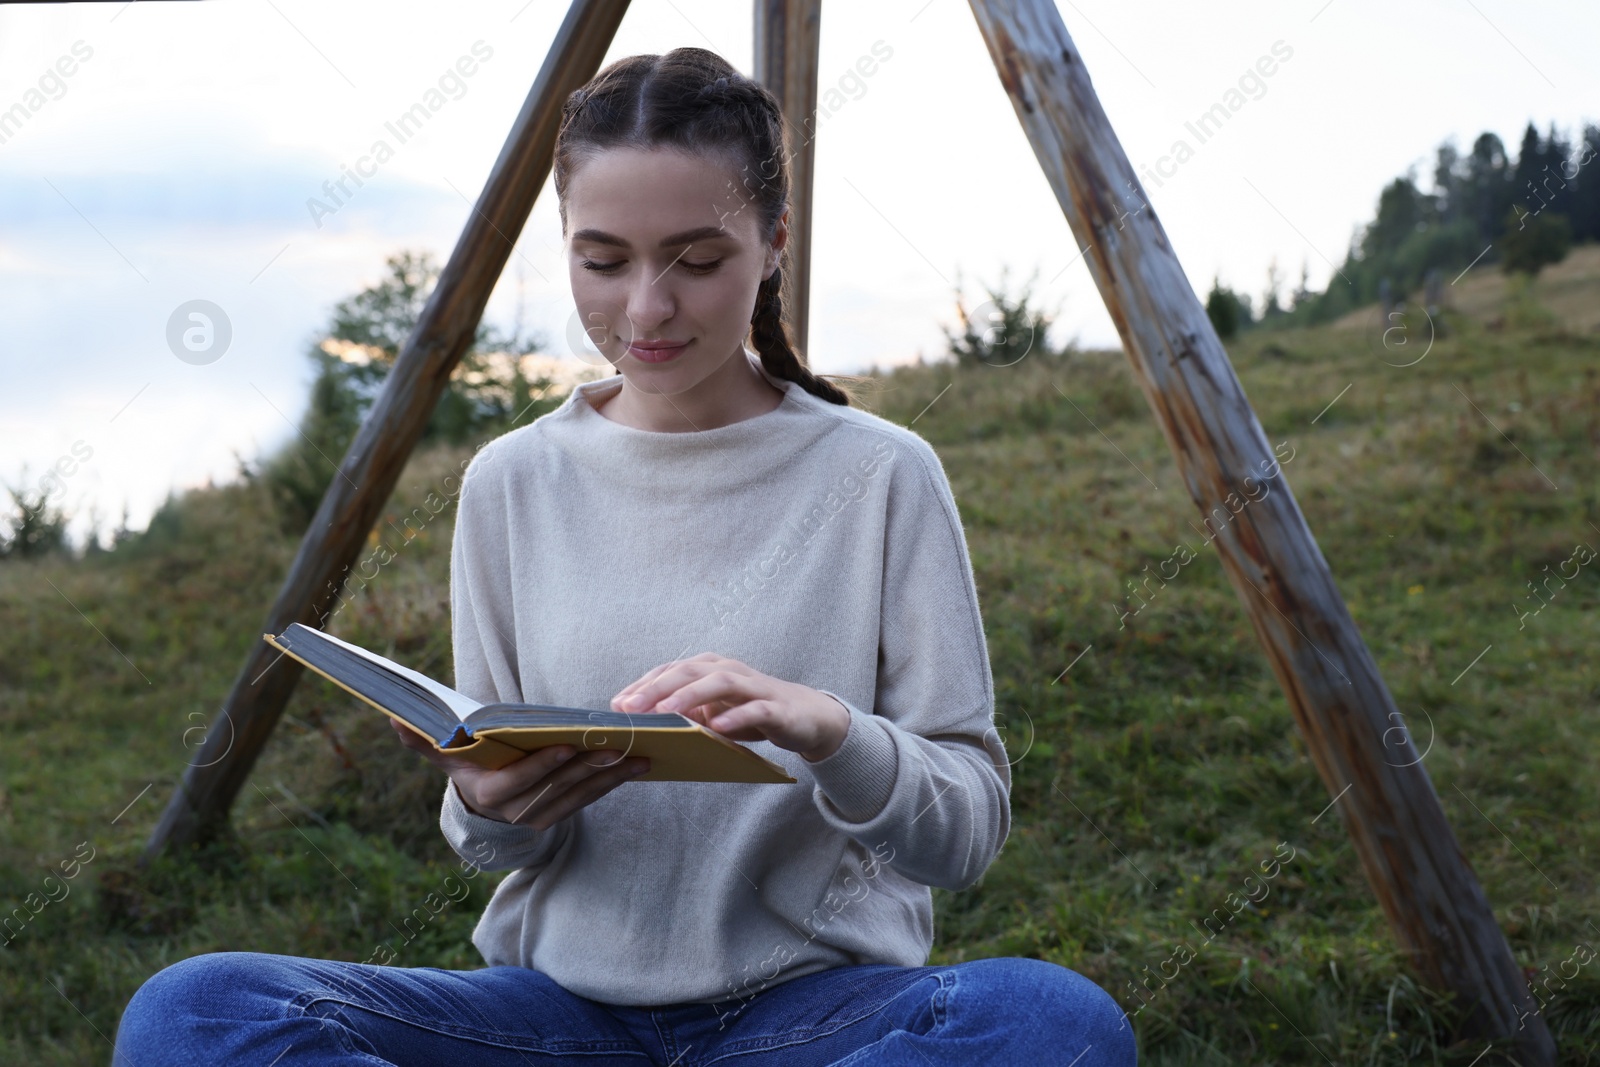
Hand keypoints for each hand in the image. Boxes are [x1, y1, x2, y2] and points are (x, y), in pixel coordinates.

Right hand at [389, 718, 648, 828]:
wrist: (479, 807)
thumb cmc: (465, 768)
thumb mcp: (442, 756)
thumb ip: (422, 740)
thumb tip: (395, 718)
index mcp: (489, 794)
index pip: (520, 781)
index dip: (543, 765)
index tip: (567, 746)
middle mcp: (518, 811)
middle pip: (558, 786)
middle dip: (589, 766)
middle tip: (617, 744)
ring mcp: (542, 816)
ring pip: (581, 794)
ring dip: (611, 776)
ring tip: (639, 755)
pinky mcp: (562, 814)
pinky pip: (591, 798)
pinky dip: (615, 782)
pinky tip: (639, 766)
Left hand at [609, 653, 850, 761]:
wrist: (805, 716)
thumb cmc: (750, 712)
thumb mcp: (712, 713)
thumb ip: (683, 714)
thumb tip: (642, 725)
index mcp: (709, 668)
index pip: (670, 671)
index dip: (642, 685)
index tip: (616, 704)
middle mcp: (729, 670)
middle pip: (688, 671)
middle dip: (656, 688)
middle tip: (630, 707)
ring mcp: (753, 686)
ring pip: (719, 683)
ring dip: (690, 696)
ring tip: (666, 712)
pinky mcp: (776, 707)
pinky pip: (755, 709)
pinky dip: (735, 717)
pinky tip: (718, 728)